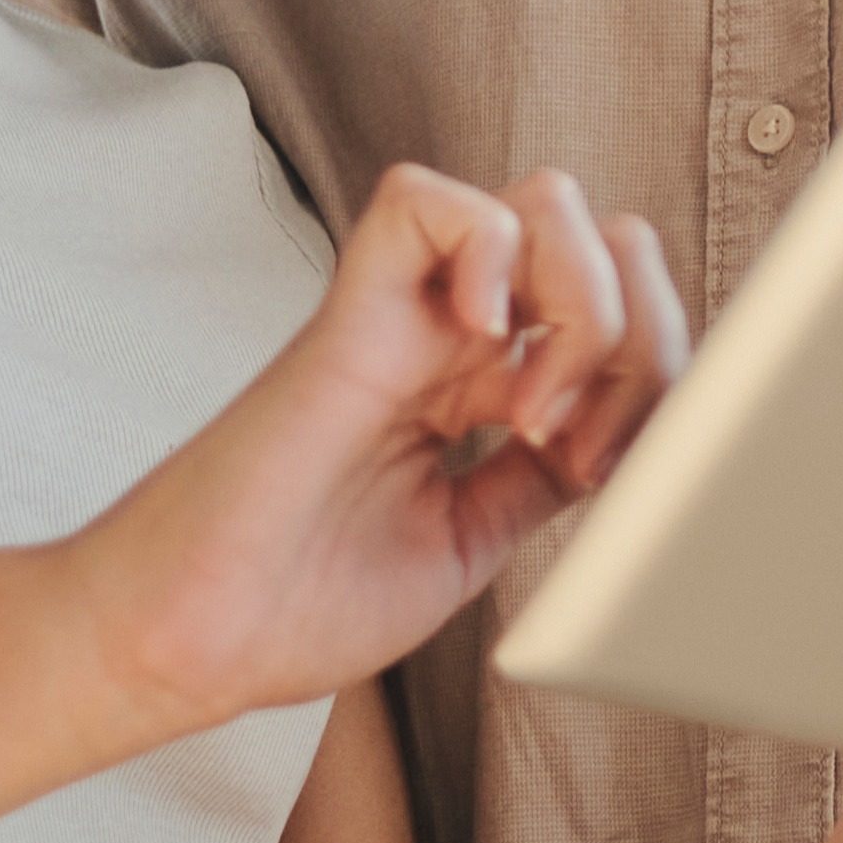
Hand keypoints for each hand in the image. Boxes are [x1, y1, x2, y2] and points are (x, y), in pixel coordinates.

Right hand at [52, 166, 682, 746]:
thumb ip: (543, 480)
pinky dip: (490, 253)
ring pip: (542, 202)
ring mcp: (401, 317)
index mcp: (481, 387)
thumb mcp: (469, 542)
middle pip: (602, 241)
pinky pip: (427, 202)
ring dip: (581, 301)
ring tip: (531, 409)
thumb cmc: (295, 605)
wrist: (184, 641)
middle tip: (584, 439)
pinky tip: (482, 343)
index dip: (657, 381)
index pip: (621, 314)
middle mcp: (451, 336)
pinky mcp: (347, 315)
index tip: (613, 475)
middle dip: (641, 329)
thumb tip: (631, 441)